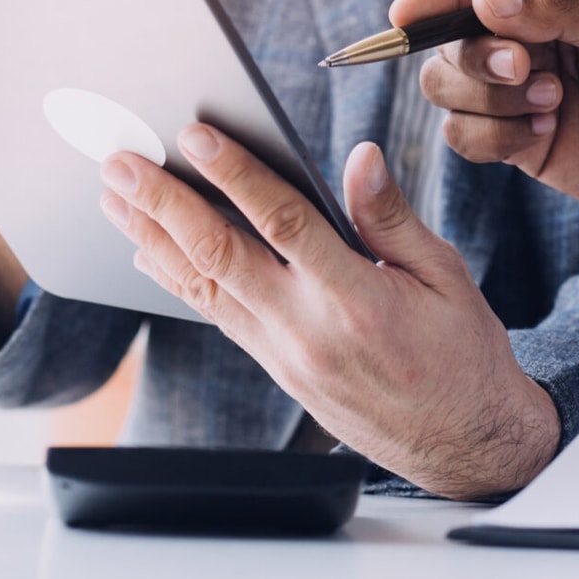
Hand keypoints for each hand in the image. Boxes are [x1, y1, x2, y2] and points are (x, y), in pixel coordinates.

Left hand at [97, 125, 558, 499]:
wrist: (465, 444)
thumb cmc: (463, 353)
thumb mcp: (447, 276)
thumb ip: (391, 217)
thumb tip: (359, 157)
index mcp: (357, 299)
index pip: (283, 222)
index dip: (235, 174)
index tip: (194, 134)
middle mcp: (308, 331)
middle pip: (219, 255)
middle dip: (163, 203)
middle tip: (120, 161)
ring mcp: (284, 356)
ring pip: (204, 287)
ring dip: (152, 237)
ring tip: (113, 196)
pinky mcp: (276, 370)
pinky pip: (216, 316)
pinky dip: (177, 280)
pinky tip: (148, 250)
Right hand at [395, 0, 578, 242]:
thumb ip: (560, 12)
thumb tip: (486, 3)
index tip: (402, 16)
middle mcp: (528, 34)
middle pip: (450, 41)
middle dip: (478, 60)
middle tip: (527, 72)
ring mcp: (519, 89)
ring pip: (447, 91)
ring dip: (490, 102)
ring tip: (554, 105)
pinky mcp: (520, 139)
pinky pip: (466, 138)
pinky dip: (496, 138)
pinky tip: (547, 135)